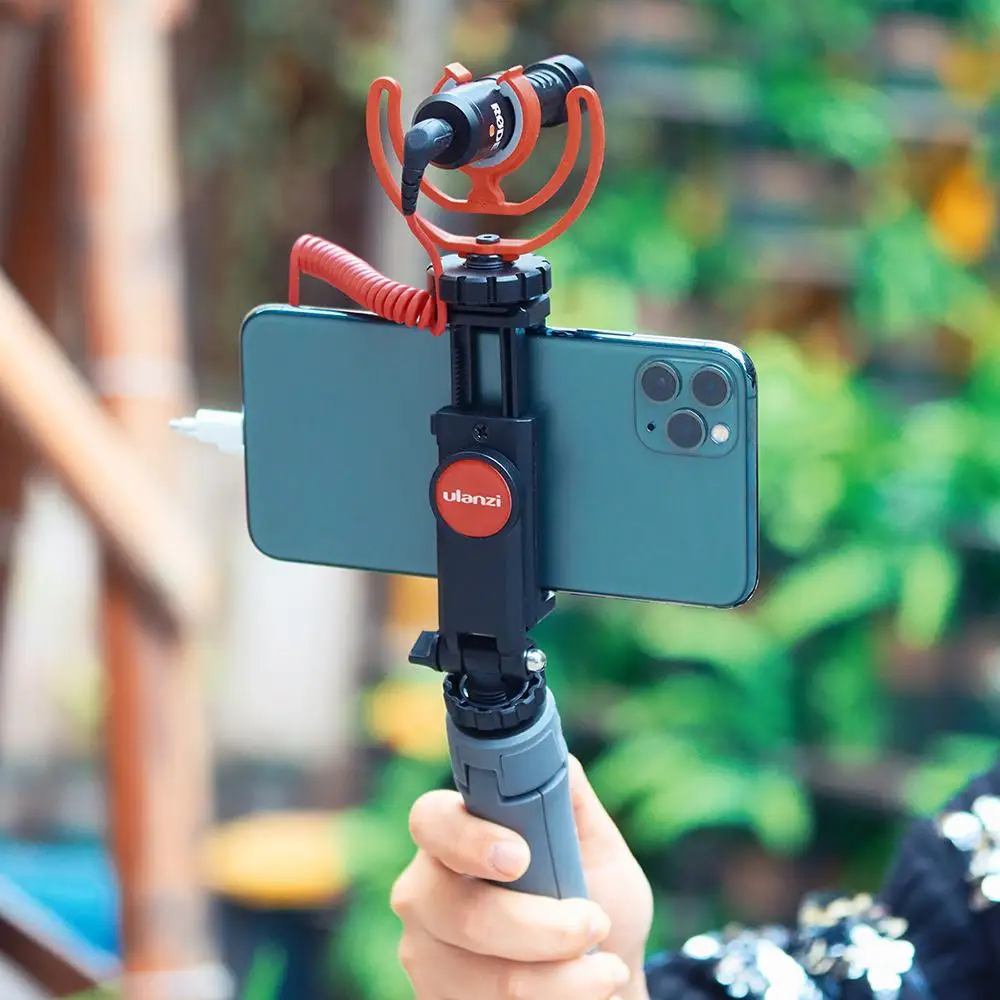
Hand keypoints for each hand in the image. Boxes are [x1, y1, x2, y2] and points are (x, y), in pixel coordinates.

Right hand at [391, 756, 653, 999]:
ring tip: (605, 970)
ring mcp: (425, 955)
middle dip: (533, 926)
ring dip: (556, 979)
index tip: (519, 857)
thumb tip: (554, 756)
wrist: (606, 977)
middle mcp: (425, 891)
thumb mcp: (597, 848)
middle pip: (452, 908)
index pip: (433, 820)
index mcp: (455, 834)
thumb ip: (570, 802)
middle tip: (593, 924)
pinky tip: (581, 995)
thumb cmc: (597, 900)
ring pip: (476, 975)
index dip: (469, 839)